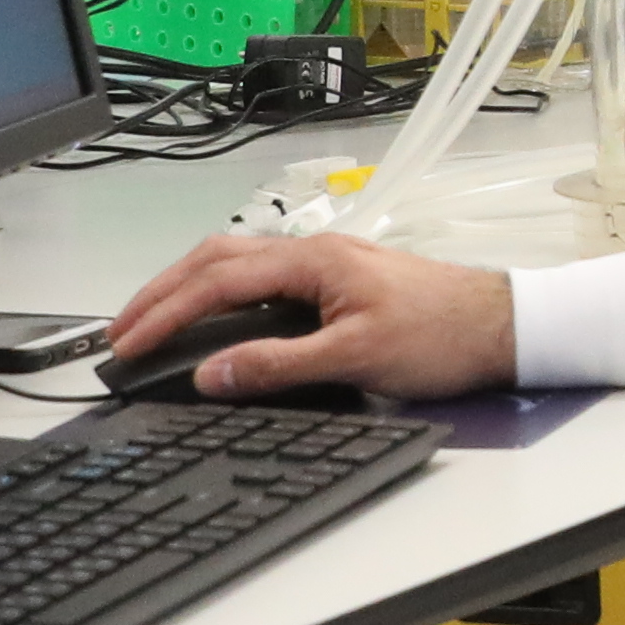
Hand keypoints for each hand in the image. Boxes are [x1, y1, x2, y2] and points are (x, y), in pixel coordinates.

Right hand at [96, 230, 515, 399]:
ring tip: (153, 320)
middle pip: (216, 259)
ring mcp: (326, 263)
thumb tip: (211, 373)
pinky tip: (215, 316)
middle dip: (161, 292)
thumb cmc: (444, 333)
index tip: (128, 343)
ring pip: (237, 263)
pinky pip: (262, 277)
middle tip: (121, 329)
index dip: (165, 313)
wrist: (504, 326)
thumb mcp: (355, 358)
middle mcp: (315, 251)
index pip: (216, 281)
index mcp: (313, 259)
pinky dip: (222, 293)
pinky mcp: (339, 280)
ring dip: (188, 288)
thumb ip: (278, 365)